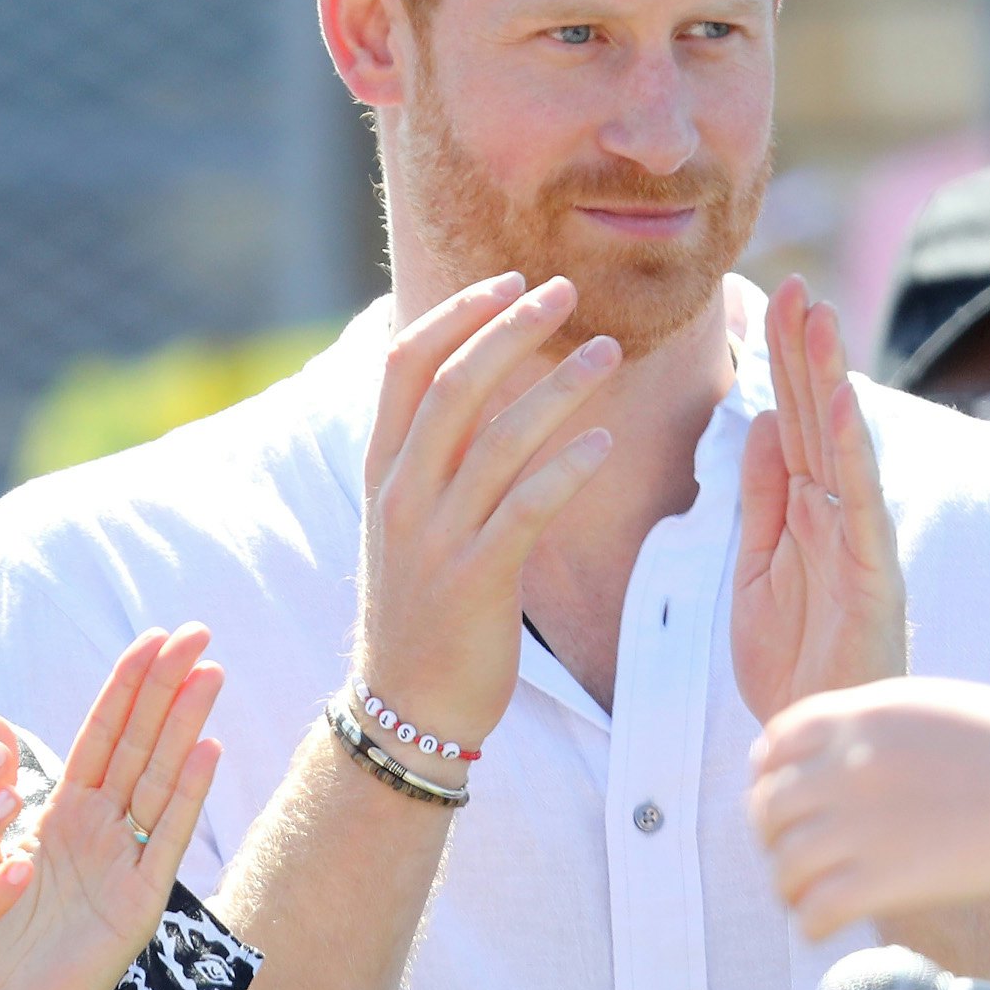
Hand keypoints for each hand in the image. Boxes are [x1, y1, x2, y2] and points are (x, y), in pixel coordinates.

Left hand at [0, 627, 224, 989]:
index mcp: (64, 818)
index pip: (101, 738)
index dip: (126, 688)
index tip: (152, 637)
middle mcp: (102, 835)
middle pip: (140, 746)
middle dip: (166, 689)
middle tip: (197, 631)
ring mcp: (126, 867)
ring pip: (158, 781)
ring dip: (184, 726)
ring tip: (209, 672)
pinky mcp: (137, 906)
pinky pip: (163, 841)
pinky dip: (184, 796)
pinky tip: (205, 750)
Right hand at [356, 272, 619, 758]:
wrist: (406, 708)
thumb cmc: (423, 609)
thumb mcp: (409, 522)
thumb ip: (436, 457)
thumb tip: (475, 387)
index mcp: (382, 472)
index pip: (405, 365)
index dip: (457, 313)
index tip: (510, 280)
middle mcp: (400, 496)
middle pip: (452, 385)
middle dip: (509, 329)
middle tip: (566, 292)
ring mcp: (434, 538)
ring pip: (497, 440)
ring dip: (556, 387)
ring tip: (607, 354)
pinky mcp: (476, 582)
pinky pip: (526, 508)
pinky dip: (566, 467)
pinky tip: (605, 441)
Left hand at [733, 278, 907, 721]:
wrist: (810, 741)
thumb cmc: (791, 663)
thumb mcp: (756, 568)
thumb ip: (760, 498)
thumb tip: (757, 420)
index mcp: (808, 512)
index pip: (792, 421)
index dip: (782, 362)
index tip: (766, 299)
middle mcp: (839, 516)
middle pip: (817, 419)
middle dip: (805, 352)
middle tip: (791, 283)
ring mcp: (859, 542)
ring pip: (841, 446)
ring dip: (829, 379)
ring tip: (819, 316)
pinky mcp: (872, 575)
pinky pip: (860, 503)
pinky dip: (851, 451)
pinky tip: (840, 402)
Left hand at [750, 678, 989, 936]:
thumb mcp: (929, 709)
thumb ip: (872, 728)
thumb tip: (833, 759)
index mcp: (857, 716)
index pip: (774, 746)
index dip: (768, 778)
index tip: (782, 802)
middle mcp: (845, 766)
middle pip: (769, 808)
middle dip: (774, 836)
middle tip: (794, 857)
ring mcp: (857, 825)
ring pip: (783, 865)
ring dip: (788, 886)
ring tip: (807, 899)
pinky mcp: (880, 882)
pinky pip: (812, 911)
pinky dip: (809, 923)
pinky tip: (825, 927)